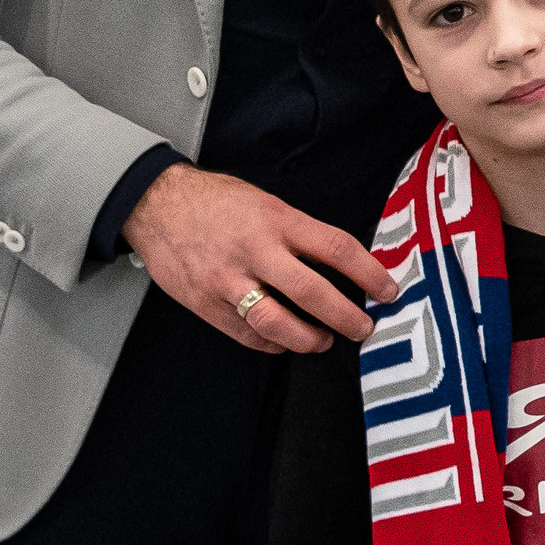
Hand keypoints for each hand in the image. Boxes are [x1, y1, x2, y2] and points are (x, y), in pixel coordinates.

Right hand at [125, 165, 383, 352]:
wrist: (156, 204)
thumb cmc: (216, 201)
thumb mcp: (266, 202)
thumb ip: (299, 233)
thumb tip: (340, 265)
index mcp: (277, 220)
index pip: (336, 248)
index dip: (369, 273)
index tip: (388, 291)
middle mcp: (255, 251)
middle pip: (311, 293)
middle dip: (346, 317)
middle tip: (363, 328)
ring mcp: (227, 281)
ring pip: (276, 322)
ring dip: (308, 339)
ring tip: (324, 340)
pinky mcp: (206, 303)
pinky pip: (246, 335)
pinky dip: (272, 343)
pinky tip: (285, 340)